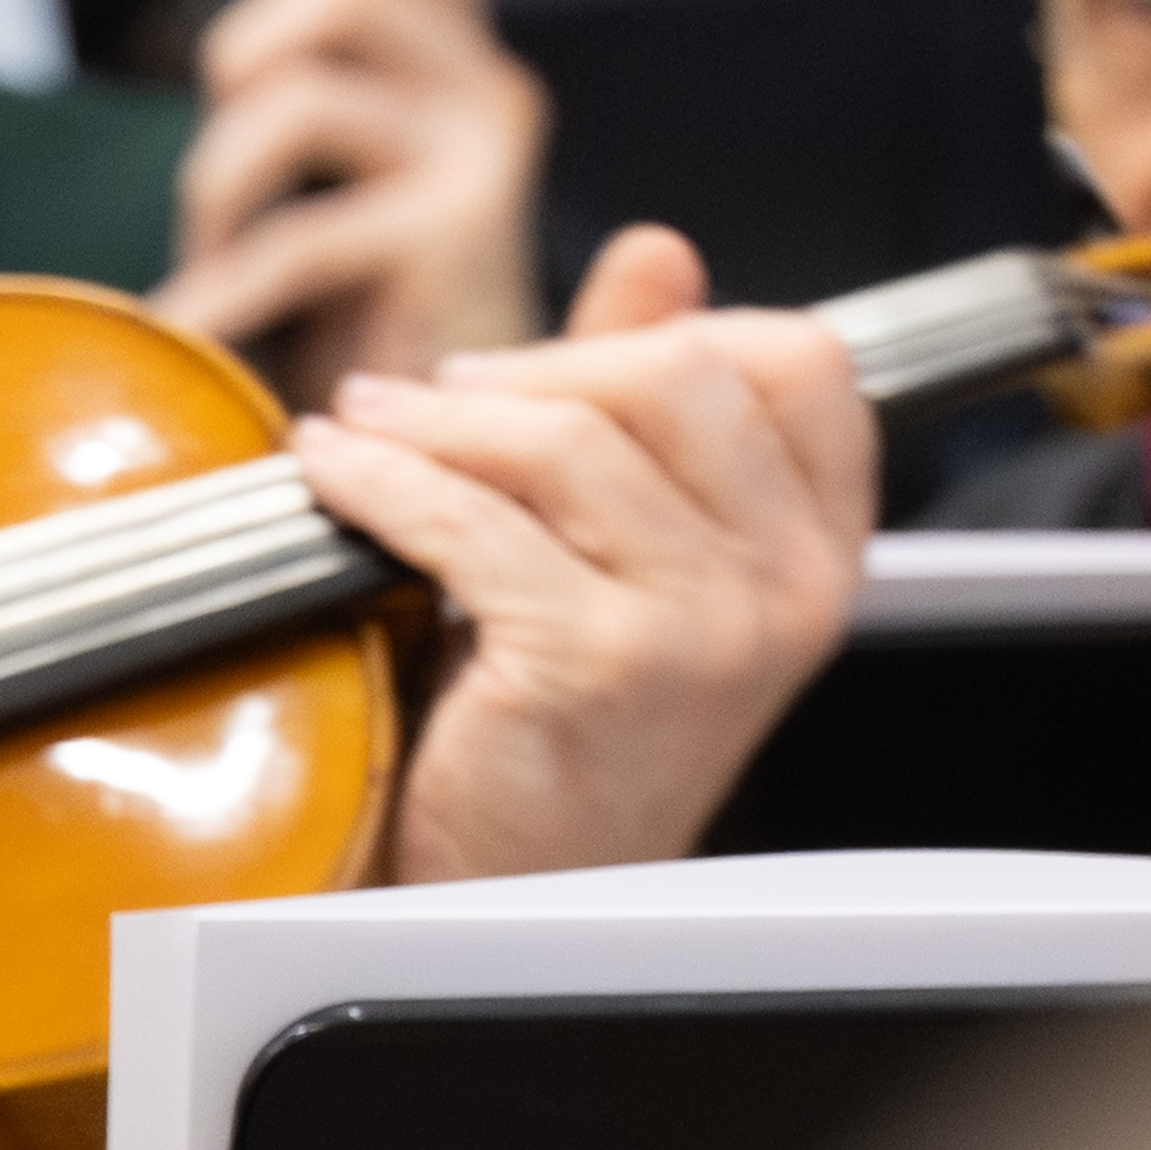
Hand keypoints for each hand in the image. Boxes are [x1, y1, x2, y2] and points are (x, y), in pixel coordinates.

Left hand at [157, 0, 549, 387]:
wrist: (458, 458)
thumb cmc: (380, 317)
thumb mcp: (354, 167)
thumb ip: (329, 54)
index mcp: (465, 66)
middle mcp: (490, 96)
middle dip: (240, 61)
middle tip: (222, 165)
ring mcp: (478, 168)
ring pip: (302, 102)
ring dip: (220, 180)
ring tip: (212, 256)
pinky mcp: (450, 251)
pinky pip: (302, 240)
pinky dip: (222, 289)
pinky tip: (192, 328)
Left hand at [310, 225, 874, 887]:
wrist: (510, 897)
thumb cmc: (563, 728)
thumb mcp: (624, 551)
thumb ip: (643, 406)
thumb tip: (659, 252)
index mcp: (818, 554)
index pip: (802, 366)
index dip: (677, 334)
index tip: (562, 366)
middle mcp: (787, 590)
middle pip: (679, 376)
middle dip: (535, 365)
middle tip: (433, 389)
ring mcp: (703, 630)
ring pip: (567, 440)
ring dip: (434, 416)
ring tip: (362, 424)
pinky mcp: (597, 666)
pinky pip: (475, 521)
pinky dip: (382, 480)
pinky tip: (333, 476)